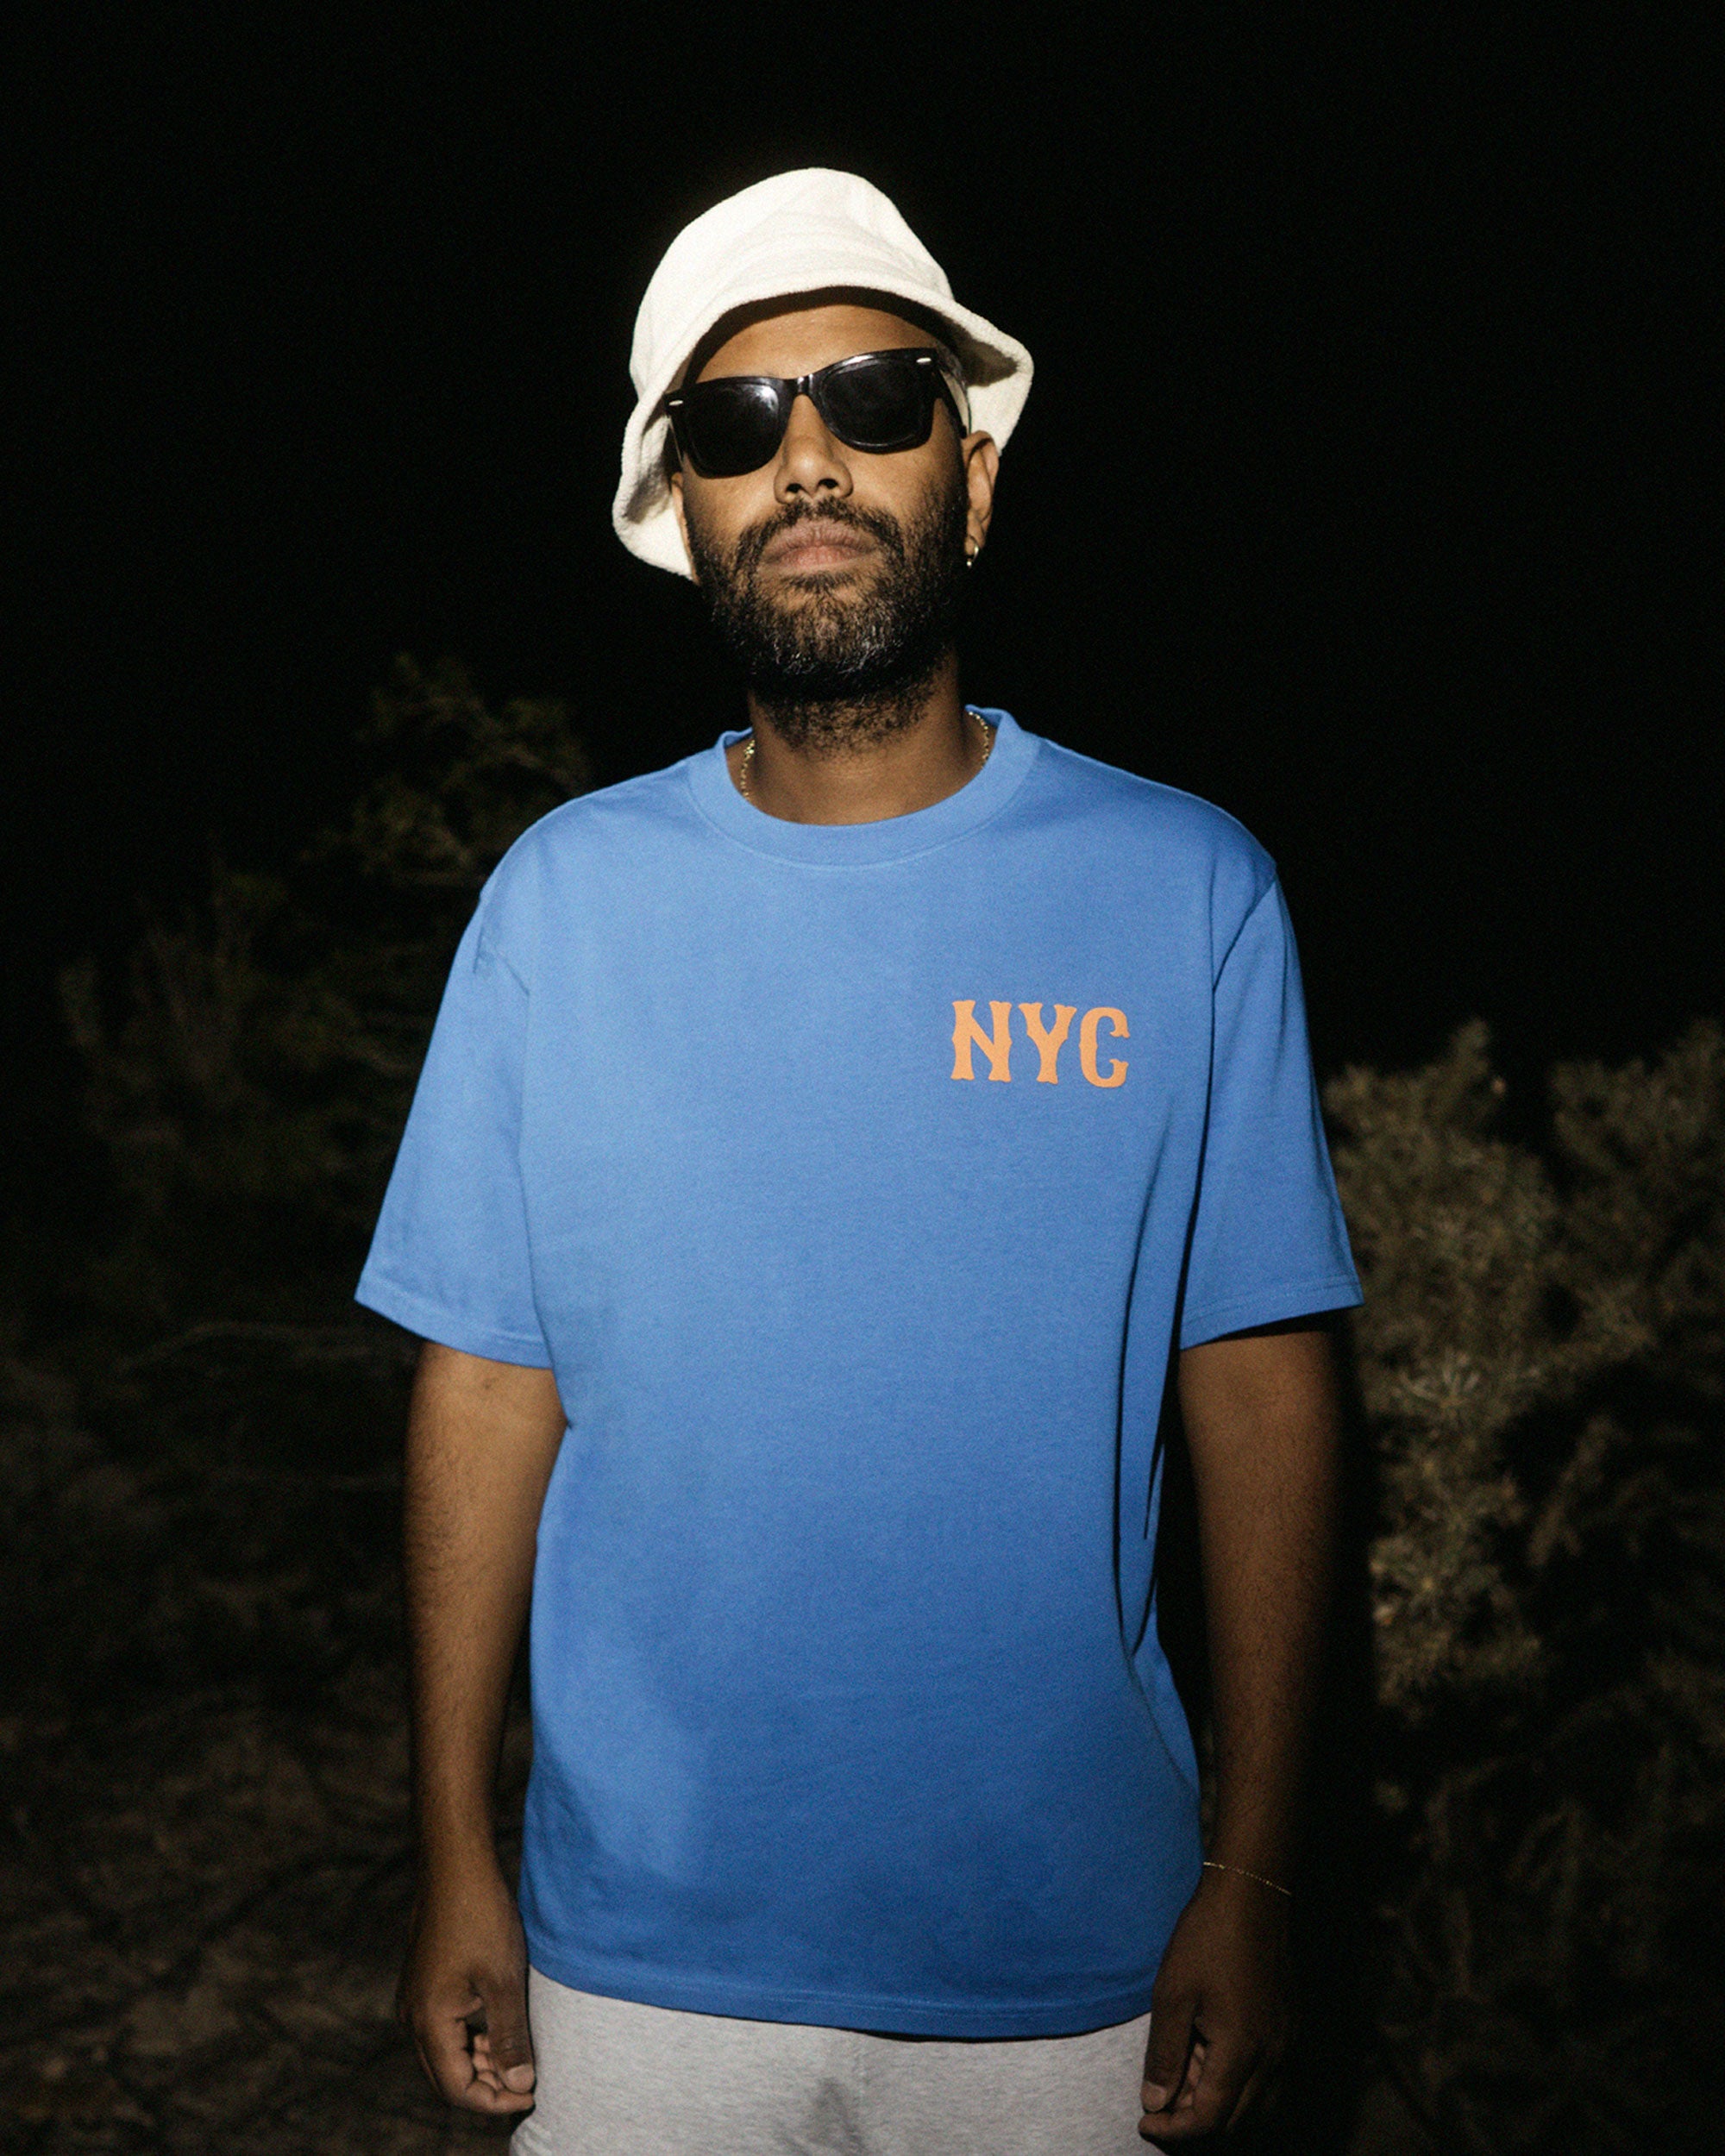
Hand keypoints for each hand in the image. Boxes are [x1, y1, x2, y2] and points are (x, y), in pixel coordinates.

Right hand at [397, 1856, 536, 2114]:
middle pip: (448, 2077)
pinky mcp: (424, 1984)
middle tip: (529, 2078)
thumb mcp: (503, 1980)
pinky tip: (501, 2027)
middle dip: (488, 2086)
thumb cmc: (481, 1917)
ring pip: (447, 2053)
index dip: (495, 2100)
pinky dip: (472, 2038)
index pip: (457, 2089)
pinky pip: (445, 2029)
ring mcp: (415, 2000)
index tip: (533, 2093)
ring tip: (520, 2053)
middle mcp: (413, 2018)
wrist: (455, 1865)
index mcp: (428, 2023)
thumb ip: (509, 2036)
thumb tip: (519, 2084)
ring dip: (481, 2061)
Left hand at [1139, 1865, 1292, 2140]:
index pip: (1210, 2119)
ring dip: (1220, 2106)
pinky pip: (1268, 2079)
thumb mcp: (1172, 1996)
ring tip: (1182, 2080)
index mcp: (1243, 2052)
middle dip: (1196, 2123)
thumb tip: (1156, 2103)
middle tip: (1160, 2106)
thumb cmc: (1207, 1940)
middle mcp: (1273, 2058)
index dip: (1175, 2131)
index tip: (1146, 2124)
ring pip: (1257, 2104)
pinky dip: (1238, 2084)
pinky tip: (1209, 2058)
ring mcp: (1286, 2043)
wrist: (1251, 1895)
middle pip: (1237, 2121)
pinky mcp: (1289, 2027)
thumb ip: (1164, 2055)